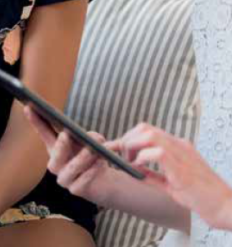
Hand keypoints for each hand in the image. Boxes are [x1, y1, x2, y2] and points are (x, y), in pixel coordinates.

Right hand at [24, 106, 116, 205]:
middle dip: (60, 145)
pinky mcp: (77, 191)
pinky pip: (82, 182)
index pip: (44, 133)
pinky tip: (100, 164)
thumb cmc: (97, 157)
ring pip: (69, 169)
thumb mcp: (93, 142)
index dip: (35, 121)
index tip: (29, 107)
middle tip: (66, 134)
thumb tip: (92, 138)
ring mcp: (65, 179)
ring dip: (82, 158)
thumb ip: (91, 137)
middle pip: (54, 155)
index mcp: (56, 148)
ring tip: (94, 150)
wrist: (109, 182)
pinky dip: (91, 173)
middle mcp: (57, 164)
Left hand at [110, 123, 231, 230]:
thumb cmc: (200, 196)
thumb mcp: (171, 183)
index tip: (115, 149)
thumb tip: (133, 170)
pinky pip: (157, 152)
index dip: (128, 137)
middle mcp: (179, 145)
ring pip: (149, 134)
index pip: (147, 130)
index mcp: (177, 146)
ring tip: (131, 163)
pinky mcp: (182, 167)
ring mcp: (182, 153)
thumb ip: (153, 174)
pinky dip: (142, 158)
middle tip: (125, 159)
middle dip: (127, 140)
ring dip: (132, 147)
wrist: (224, 206)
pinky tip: (139, 168)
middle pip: (144, 128)